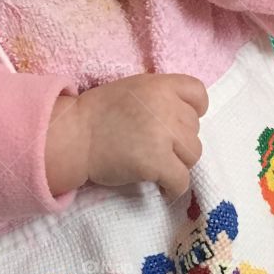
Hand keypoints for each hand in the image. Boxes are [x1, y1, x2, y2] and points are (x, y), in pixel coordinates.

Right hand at [72, 72, 208, 201]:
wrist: (74, 136)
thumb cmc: (98, 114)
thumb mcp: (133, 89)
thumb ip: (160, 97)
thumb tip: (183, 118)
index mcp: (160, 85)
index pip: (199, 93)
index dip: (194, 110)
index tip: (178, 123)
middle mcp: (166, 107)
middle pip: (195, 129)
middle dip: (179, 141)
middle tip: (156, 147)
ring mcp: (163, 135)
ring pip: (193, 155)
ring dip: (178, 163)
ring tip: (157, 165)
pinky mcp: (157, 162)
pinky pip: (182, 180)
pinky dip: (174, 187)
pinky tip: (162, 187)